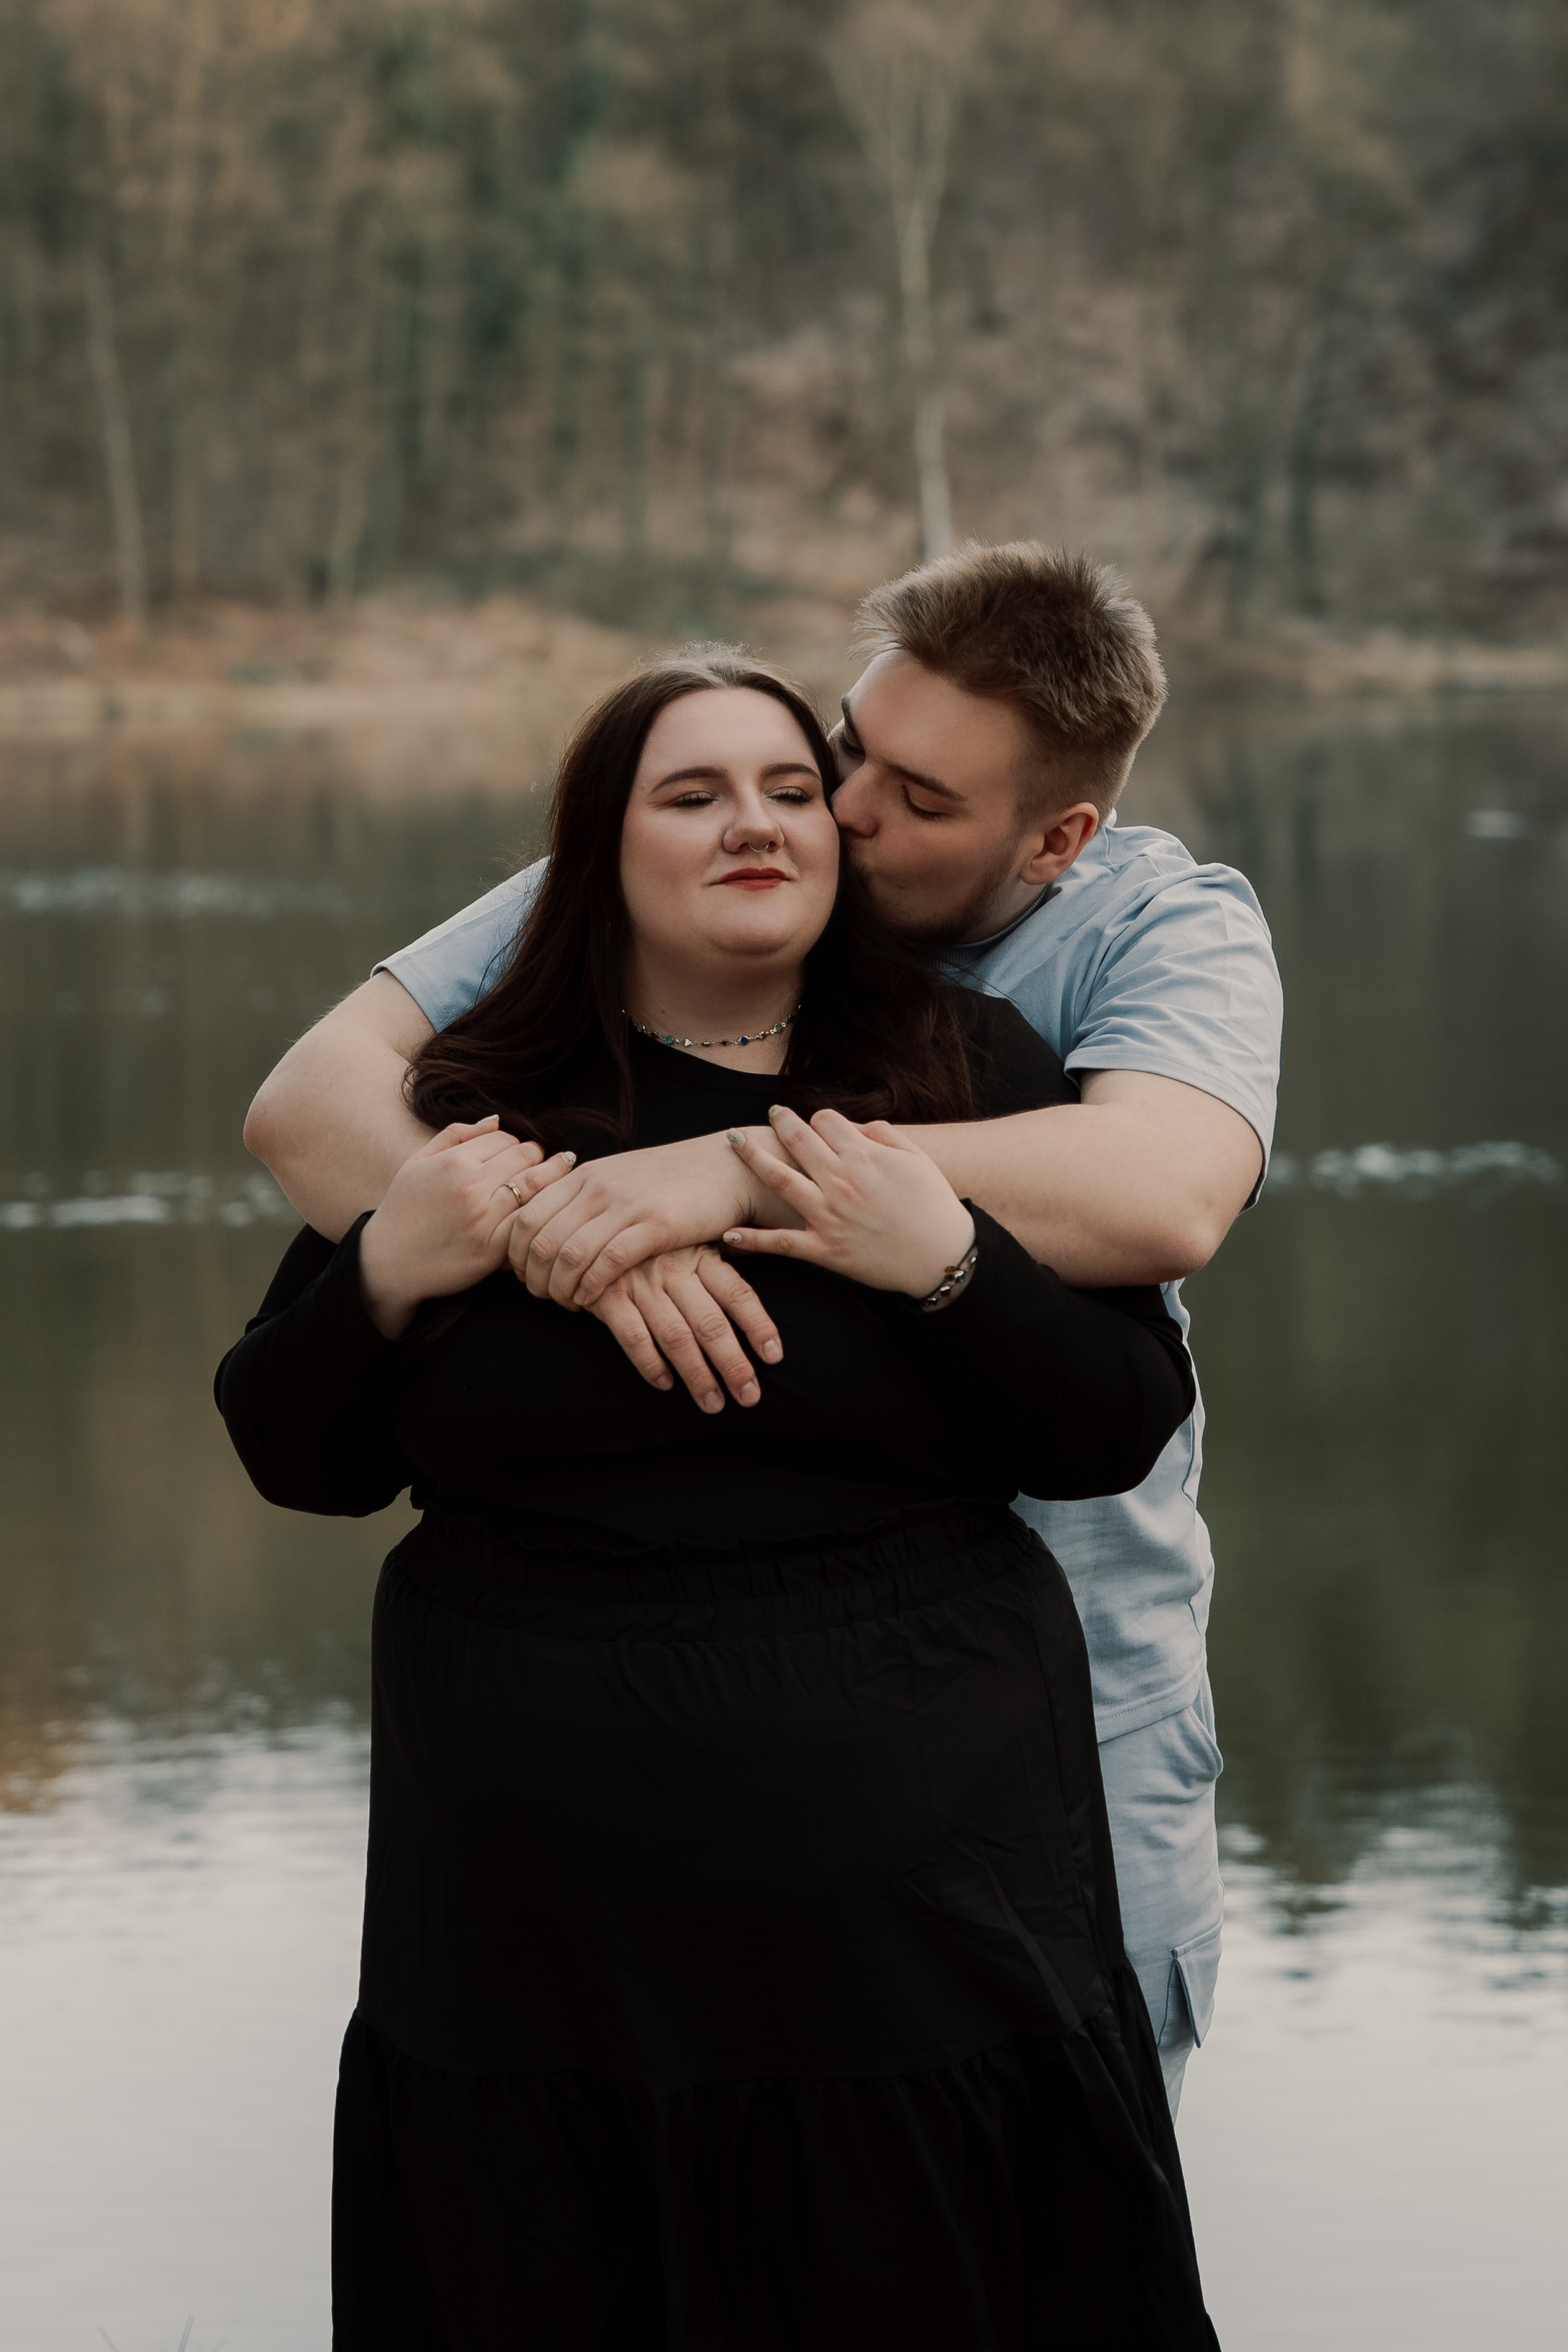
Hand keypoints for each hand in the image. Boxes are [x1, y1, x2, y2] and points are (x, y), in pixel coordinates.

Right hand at [358, 1118, 575, 1338]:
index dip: (518, 1143)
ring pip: (536, 1187)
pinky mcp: (491, 1250)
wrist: (388, 1262)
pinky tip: (548, 1211)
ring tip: (562, 1179)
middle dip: (539, 1157)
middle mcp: (470, 1187)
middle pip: (526, 1157)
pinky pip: (529, 1222)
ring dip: (553, 1180)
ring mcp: (483, 1220)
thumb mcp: (418, 1162)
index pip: (507, 1138)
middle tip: (550, 1163)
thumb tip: (496, 1120)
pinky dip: (542, 1213)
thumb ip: (456, 1135)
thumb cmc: (404, 1208)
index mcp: (454, 1162)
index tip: (522, 1154)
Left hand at [505, 1130, 787, 1306]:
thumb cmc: (672, 1180)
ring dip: (559, 1288)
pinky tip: (591, 1300)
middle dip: (532, 1277)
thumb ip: (584, 1196)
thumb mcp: (618, 1177)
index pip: (525, 1216)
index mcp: (583, 1174)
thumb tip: (550, 1227)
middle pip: (540, 1239)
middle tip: (541, 1297)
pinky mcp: (655, 1225)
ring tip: (566, 1303)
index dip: (515, 1253)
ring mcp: (626, 1204)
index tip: (523, 1275)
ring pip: (568, 1253)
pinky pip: (607, 1262)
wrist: (726, 1166)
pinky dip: (591, 1287)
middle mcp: (597, 1186)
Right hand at [587, 1247, 783, 1412]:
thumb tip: (755, 1307)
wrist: (589, 1226)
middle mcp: (674, 1270)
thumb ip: (716, 1269)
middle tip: (749, 1397)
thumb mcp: (688, 1242)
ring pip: (676, 1336)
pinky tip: (665, 1384)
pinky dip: (650, 1364)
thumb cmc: (652, 1243)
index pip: (738, 1294)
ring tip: (713, 1404)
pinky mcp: (608, 1297)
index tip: (774, 1357)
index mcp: (701, 1255)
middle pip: (711, 1323)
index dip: (758, 1326)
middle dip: (733, 1364)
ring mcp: (641, 1283)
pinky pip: (633, 1336)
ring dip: (697, 1375)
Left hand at [723, 1105, 975, 1295]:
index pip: (826, 1120)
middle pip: (797, 1139)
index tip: (822, 1124)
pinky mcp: (823, 1250)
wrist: (942, 1257)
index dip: (822, 1118)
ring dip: (751, 1156)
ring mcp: (827, 1216)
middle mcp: (839, 1181)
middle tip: (771, 1113)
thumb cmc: (934, 1205)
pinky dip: (752, 1241)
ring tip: (733, 1140)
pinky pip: (780, 1243)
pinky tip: (729, 1234)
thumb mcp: (918, 1159)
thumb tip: (856, 1126)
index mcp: (864, 1156)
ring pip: (778, 1179)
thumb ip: (885, 1135)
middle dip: (780, 1121)